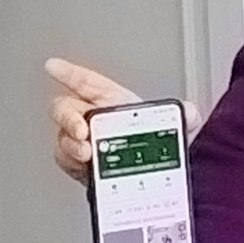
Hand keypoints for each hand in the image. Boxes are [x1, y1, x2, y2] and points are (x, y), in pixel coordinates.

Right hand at [44, 58, 201, 185]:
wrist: (154, 176)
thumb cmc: (157, 145)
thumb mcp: (177, 126)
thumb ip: (186, 115)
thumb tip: (189, 112)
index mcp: (112, 102)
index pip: (87, 82)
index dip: (69, 73)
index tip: (54, 66)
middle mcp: (93, 119)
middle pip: (65, 109)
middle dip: (67, 117)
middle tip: (81, 130)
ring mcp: (84, 142)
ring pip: (63, 137)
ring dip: (70, 146)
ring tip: (87, 154)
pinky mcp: (81, 165)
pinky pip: (66, 161)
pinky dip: (72, 163)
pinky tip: (84, 167)